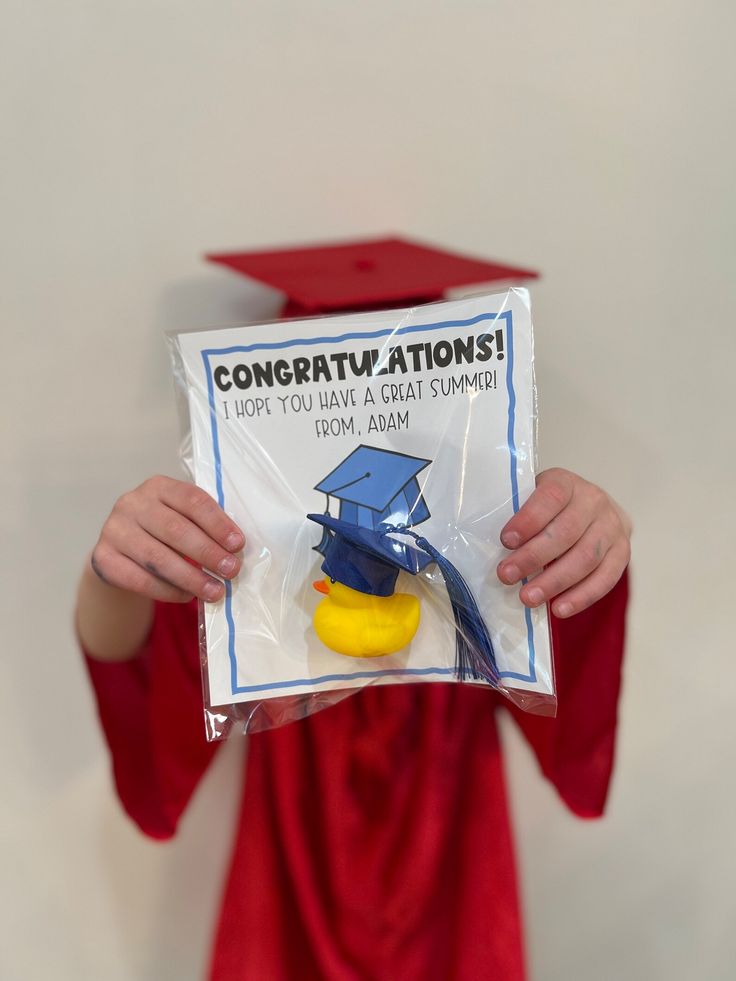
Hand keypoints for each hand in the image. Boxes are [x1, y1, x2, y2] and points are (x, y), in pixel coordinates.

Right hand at [91, 476, 244, 602]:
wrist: (122, 553)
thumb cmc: (164, 533)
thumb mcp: (182, 518)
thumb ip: (204, 525)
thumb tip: (236, 550)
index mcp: (158, 486)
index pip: (192, 500)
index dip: (217, 523)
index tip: (238, 544)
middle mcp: (132, 503)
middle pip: (175, 529)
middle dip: (207, 553)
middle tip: (231, 571)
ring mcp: (113, 530)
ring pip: (157, 558)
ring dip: (191, 578)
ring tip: (215, 591)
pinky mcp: (103, 558)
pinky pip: (140, 579)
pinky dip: (168, 591)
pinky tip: (187, 596)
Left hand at [496, 468, 630, 617]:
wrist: (592, 511)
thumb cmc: (550, 510)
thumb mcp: (532, 499)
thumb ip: (517, 515)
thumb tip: (489, 546)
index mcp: (566, 482)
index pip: (550, 497)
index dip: (528, 519)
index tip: (505, 541)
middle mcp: (594, 501)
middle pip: (567, 532)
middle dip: (534, 557)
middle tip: (507, 576)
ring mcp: (612, 527)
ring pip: (586, 557)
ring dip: (555, 582)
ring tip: (528, 599)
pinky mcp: (622, 553)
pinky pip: (606, 579)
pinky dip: (582, 597)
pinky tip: (559, 609)